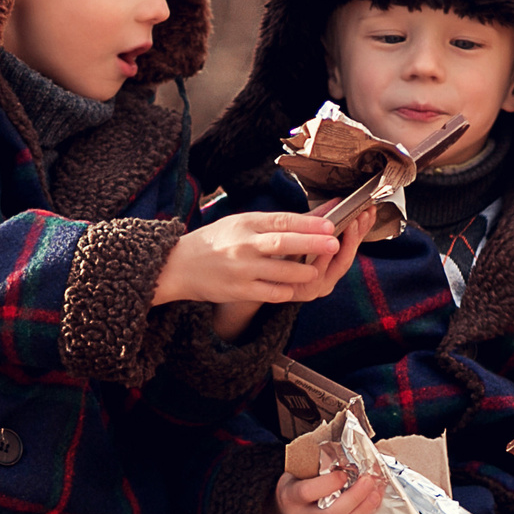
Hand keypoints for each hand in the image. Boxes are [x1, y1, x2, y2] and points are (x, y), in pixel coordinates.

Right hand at [155, 212, 352, 309]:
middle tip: (335, 243)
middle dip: (312, 244)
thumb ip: (268, 224)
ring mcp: (241, 269)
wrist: (179, 266)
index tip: (331, 224)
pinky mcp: (238, 290)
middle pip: (284, 244)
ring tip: (316, 270)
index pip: (282, 221)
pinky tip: (295, 288)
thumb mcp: (238, 223)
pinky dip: (286, 291)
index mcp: (246, 223)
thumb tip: (307, 222)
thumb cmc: (214, 242)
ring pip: (281, 272)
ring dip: (303, 272)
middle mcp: (244, 245)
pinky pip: (270, 293)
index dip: (309, 223)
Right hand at [266, 463, 384, 513]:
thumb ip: (322, 465)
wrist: (284, 511)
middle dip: (356, 498)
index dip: (329, 483)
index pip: (308, 492)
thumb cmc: (298, 485)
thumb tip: (356, 454)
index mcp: (290, 497)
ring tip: (375, 496)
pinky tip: (369, 511)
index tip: (346, 473)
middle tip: (370, 482)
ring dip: (363, 512)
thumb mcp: (301, 471)